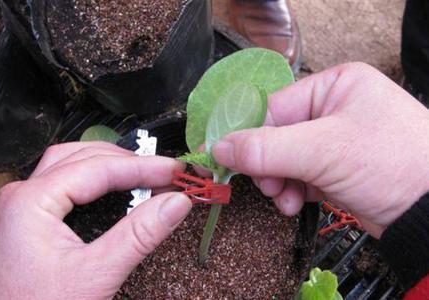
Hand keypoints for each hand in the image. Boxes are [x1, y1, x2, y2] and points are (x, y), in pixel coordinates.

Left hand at [0, 142, 190, 298]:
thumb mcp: (96, 275)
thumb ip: (140, 235)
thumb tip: (176, 203)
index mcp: (30, 201)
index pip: (98, 168)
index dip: (142, 167)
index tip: (174, 171)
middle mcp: (22, 195)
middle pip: (83, 157)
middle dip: (128, 162)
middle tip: (164, 172)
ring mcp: (22, 206)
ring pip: (71, 164)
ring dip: (109, 164)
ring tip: (143, 173)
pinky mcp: (28, 218)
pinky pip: (64, 181)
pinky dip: (94, 179)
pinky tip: (113, 187)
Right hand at [212, 63, 428, 237]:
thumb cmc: (391, 164)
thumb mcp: (323, 150)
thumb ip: (265, 148)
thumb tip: (219, 147)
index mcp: (335, 85)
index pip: (275, 108)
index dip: (249, 135)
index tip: (225, 158)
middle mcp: (335, 108)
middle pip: (278, 135)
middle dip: (268, 164)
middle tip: (267, 185)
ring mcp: (336, 140)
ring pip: (286, 159)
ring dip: (279, 182)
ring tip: (285, 198)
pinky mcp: (338, 168)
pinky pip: (301, 175)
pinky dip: (295, 191)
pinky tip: (298, 203)